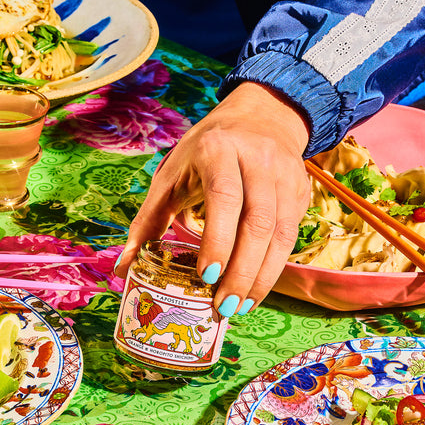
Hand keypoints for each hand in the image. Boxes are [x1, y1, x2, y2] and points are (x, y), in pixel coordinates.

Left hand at [118, 82, 310, 310]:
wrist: (259, 118)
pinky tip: (255, 289)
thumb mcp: (171, 176)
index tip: (208, 276)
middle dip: (242, 271)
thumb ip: (147, 221)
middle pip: (259, 221)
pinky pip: (292, 235)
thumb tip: (123, 269)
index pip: (224, 196)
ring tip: (239, 306)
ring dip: (262, 276)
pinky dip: (274, 267)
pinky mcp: (301, 191)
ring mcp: (285, 175)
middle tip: (223, 306)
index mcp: (218, 150)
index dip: (218, 238)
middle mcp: (258, 159)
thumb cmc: (205, 152)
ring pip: (282, 233)